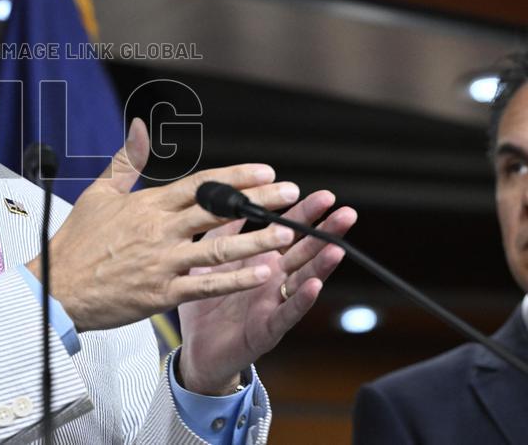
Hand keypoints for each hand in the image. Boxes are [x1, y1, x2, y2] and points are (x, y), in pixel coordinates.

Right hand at [26, 118, 300, 331]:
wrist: (57, 286)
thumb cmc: (78, 241)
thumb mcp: (100, 193)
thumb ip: (126, 159)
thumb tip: (139, 126)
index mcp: (148, 205)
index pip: (201, 184)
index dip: (236, 177)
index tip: (266, 171)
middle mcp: (159, 230)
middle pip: (217, 211)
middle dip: (258, 201)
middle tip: (291, 195)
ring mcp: (162, 262)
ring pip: (218, 248)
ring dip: (255, 239)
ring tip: (286, 233)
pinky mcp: (161, 293)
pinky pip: (206, 284)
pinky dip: (236, 279)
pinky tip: (263, 274)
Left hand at [176, 190, 356, 394]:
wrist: (196, 348)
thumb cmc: (206, 304)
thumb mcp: (211, 260)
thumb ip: (223, 232)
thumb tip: (231, 198)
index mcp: (262, 260)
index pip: (289, 232)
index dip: (306, 214)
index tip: (325, 196)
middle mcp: (274, 280)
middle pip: (304, 252)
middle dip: (325, 233)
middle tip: (346, 213)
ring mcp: (274, 304)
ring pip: (303, 280)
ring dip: (322, 264)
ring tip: (337, 246)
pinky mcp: (267, 329)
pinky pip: (287, 313)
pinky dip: (301, 300)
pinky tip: (314, 286)